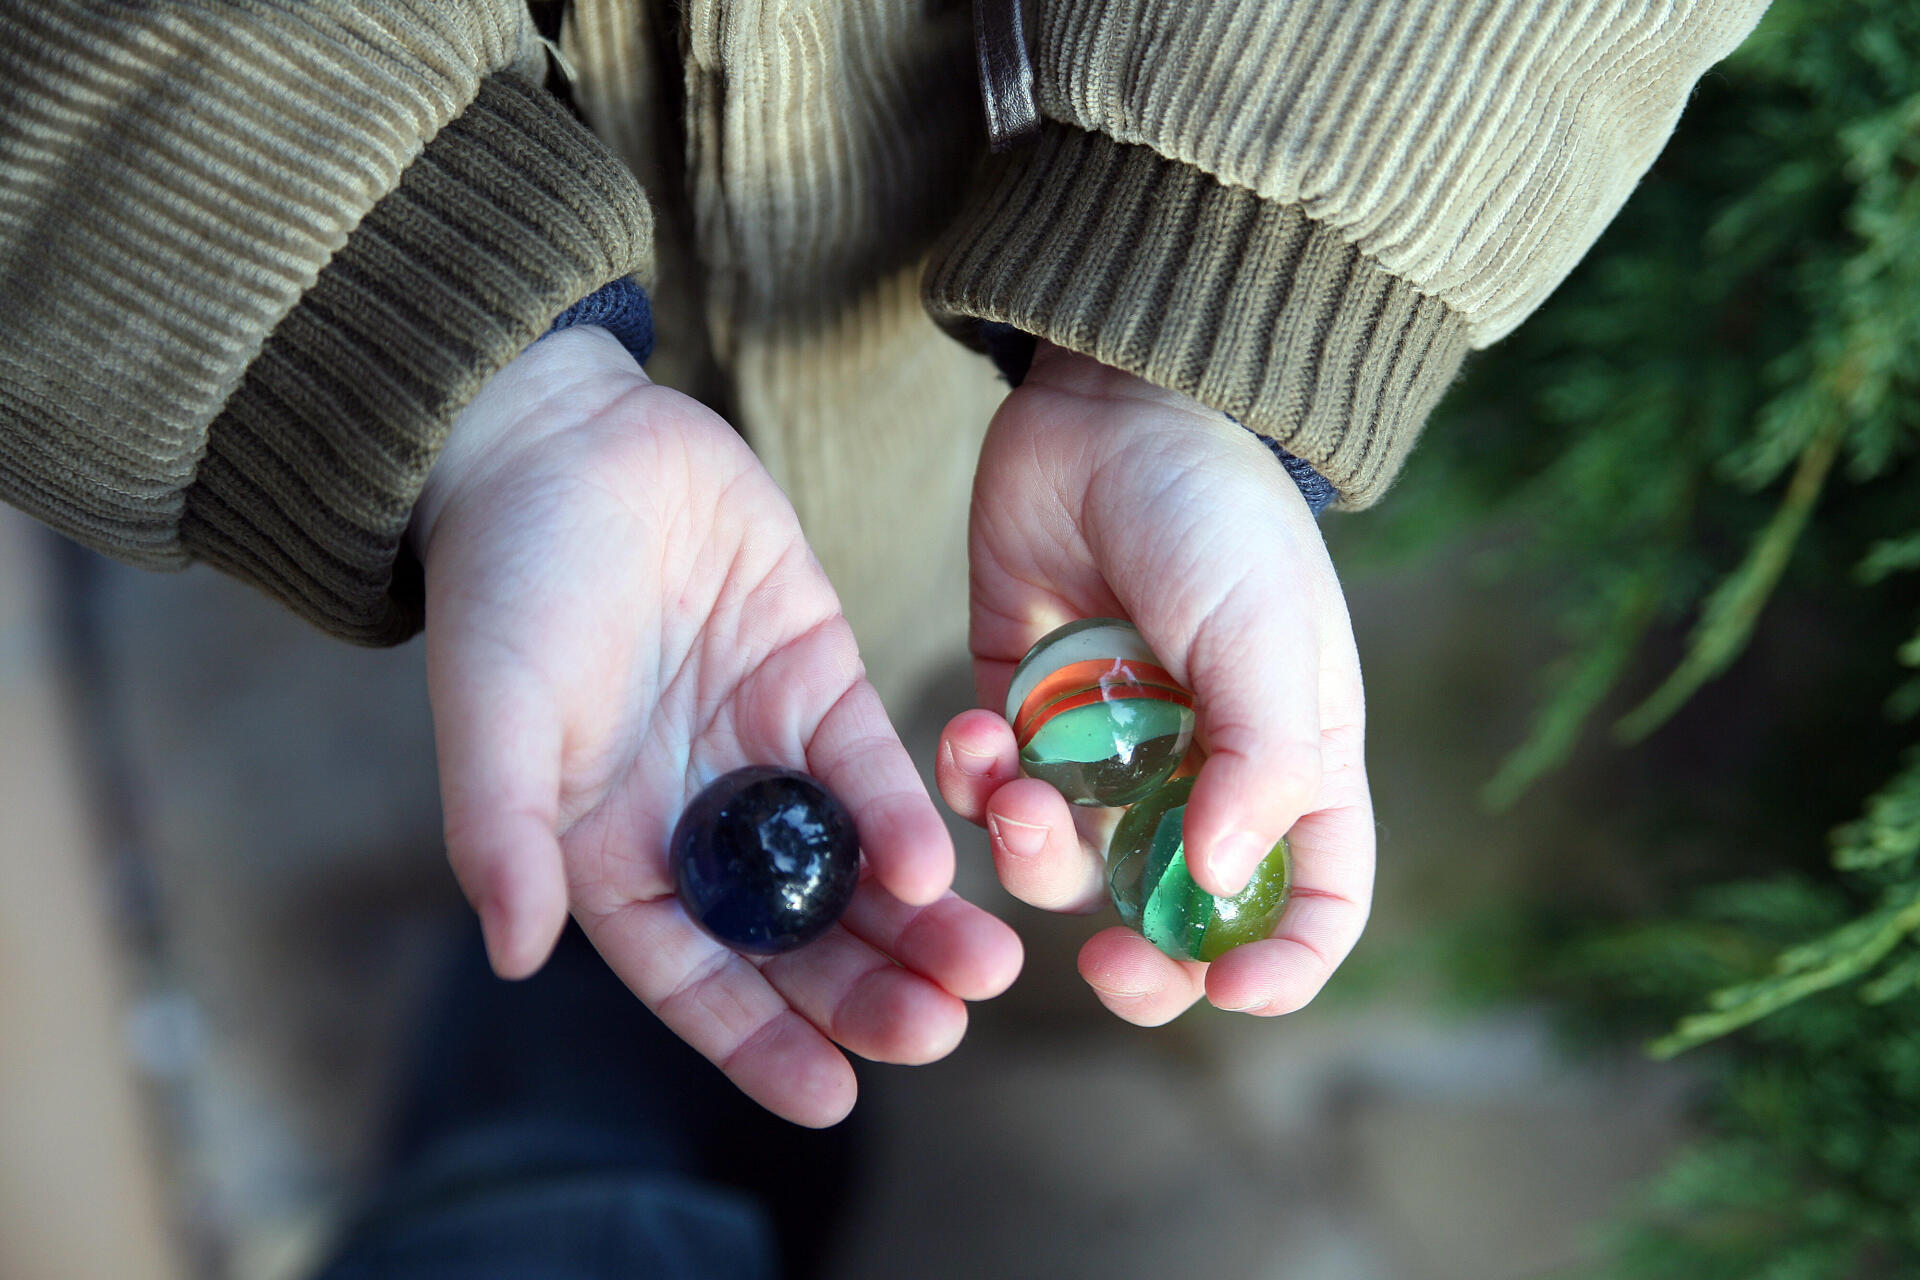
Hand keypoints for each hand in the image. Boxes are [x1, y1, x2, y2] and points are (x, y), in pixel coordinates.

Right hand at [411, 327, 1021, 1126]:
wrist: (564, 439)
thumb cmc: (503, 582)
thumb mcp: (491, 712)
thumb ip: (501, 834)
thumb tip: (512, 953)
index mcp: (612, 851)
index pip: (693, 976)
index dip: (759, 1043)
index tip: (833, 1099)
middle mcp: (698, 820)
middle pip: (795, 935)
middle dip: (866, 991)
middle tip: (941, 1030)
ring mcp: (765, 752)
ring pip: (852, 865)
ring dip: (916, 924)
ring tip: (984, 972)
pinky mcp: (821, 680)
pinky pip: (875, 766)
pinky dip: (908, 815)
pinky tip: (946, 863)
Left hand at [936, 342, 1372, 1024]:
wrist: (1115, 407)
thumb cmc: (1219, 517)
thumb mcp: (1267, 636)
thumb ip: (1258, 762)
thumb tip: (1220, 883)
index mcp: (1291, 763)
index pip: (1311, 903)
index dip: (1282, 965)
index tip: (1228, 988)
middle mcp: (1200, 773)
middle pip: (1179, 914)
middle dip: (1141, 953)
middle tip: (1104, 958)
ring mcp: (1105, 748)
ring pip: (1066, 863)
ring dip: (1032, 847)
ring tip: (1011, 780)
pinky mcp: (1023, 711)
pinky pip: (991, 791)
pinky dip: (972, 782)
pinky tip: (970, 733)